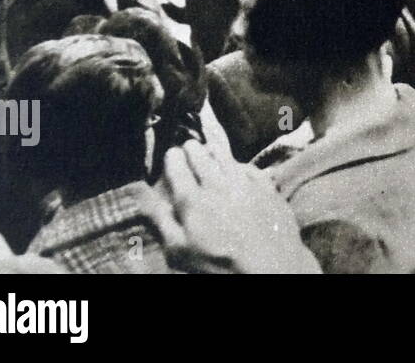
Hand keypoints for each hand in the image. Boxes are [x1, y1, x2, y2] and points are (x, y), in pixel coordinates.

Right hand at [148, 140, 320, 273]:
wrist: (269, 265)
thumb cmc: (218, 263)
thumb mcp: (179, 250)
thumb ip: (162, 220)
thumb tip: (144, 196)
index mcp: (192, 199)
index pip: (177, 165)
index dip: (172, 157)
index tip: (171, 154)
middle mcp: (217, 184)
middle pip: (201, 154)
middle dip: (192, 148)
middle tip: (189, 147)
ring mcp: (244, 182)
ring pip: (225, 155)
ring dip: (214, 149)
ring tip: (209, 149)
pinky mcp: (265, 186)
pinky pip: (248, 166)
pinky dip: (239, 164)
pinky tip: (237, 168)